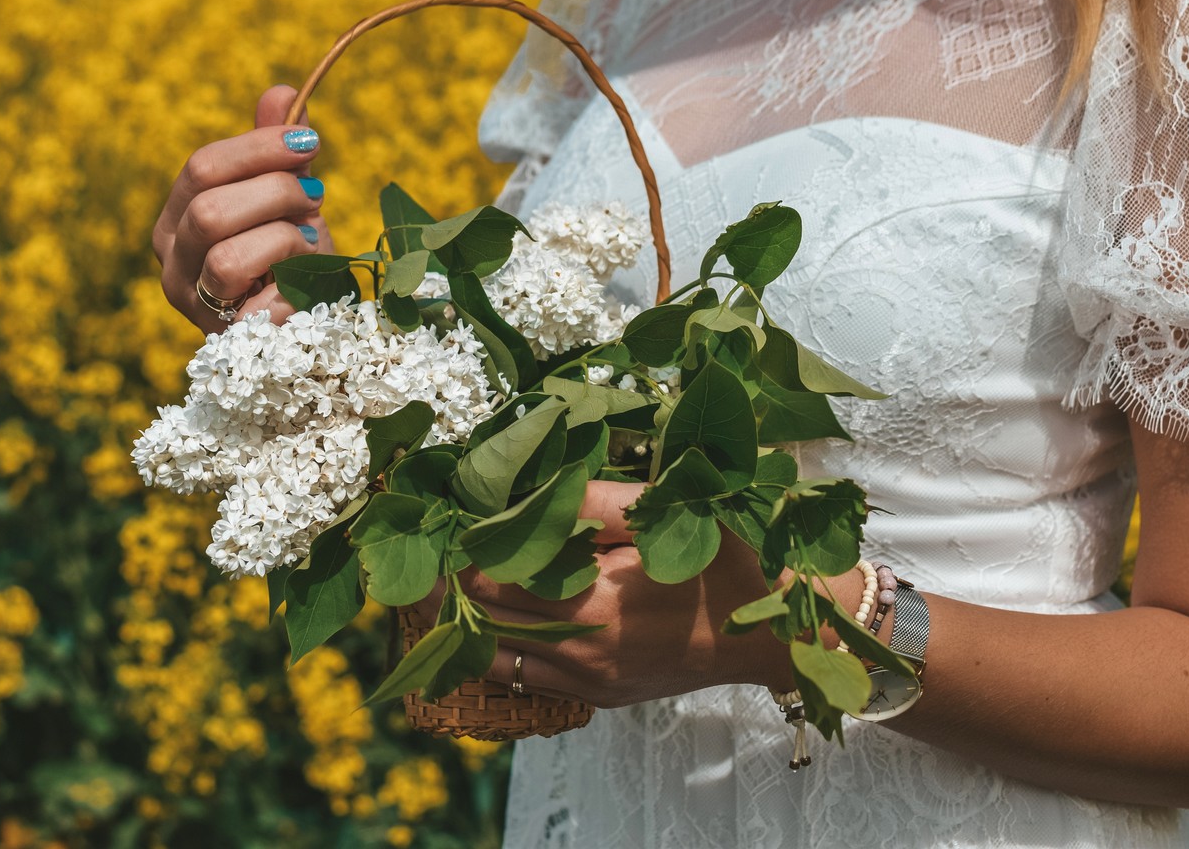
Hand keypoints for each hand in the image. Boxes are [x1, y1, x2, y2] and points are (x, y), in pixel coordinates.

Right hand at [153, 85, 335, 333]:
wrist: (309, 322)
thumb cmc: (290, 255)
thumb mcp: (287, 198)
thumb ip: (279, 152)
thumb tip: (282, 92)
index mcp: (177, 219)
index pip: (201, 168)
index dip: (259, 148)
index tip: (310, 141)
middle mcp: (173, 262)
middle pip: (209, 209)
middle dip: (276, 194)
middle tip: (315, 196)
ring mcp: (195, 306)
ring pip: (229, 258)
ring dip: (285, 241)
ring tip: (310, 241)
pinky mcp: (226, 341)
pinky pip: (261, 306)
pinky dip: (295, 288)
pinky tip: (307, 285)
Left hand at [413, 480, 818, 707]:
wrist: (766, 633)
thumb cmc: (720, 562)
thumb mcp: (661, 515)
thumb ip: (590, 502)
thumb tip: (526, 492)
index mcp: (592, 603)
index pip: (490, 584)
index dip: (456, 558)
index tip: (439, 531)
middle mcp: (581, 652)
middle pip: (481, 625)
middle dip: (445, 595)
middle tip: (422, 562)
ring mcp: (588, 682)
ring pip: (495, 662)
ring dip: (462, 629)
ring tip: (441, 594)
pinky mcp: (598, 697)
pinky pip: (526, 681)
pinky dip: (497, 654)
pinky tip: (486, 625)